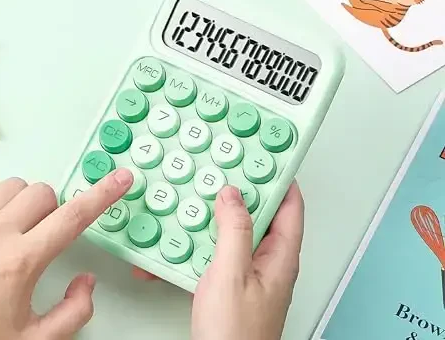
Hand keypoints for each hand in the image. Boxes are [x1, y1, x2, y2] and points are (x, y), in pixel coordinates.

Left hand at [0, 169, 132, 339]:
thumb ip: (72, 313)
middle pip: (44, 193)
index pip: (75, 216)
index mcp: (21, 262)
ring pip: (13, 186)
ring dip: (22, 203)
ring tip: (12, 230)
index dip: (103, 194)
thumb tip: (87, 282)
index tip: (120, 179)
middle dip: (52, 210)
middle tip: (41, 234)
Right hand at [133, 182, 303, 339]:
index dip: (281, 178)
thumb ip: (234, 230)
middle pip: (263, 214)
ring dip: (220, 215)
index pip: (291, 205)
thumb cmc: (235, 334)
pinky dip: (205, 239)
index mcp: (281, 256)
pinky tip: (187, 237)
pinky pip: (221, 250)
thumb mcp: (231, 273)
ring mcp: (251, 271)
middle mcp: (270, 261)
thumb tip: (232, 194)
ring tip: (203, 197)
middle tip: (227, 169)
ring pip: (239, 230)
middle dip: (244, 191)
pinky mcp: (233, 281)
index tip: (267, 155)